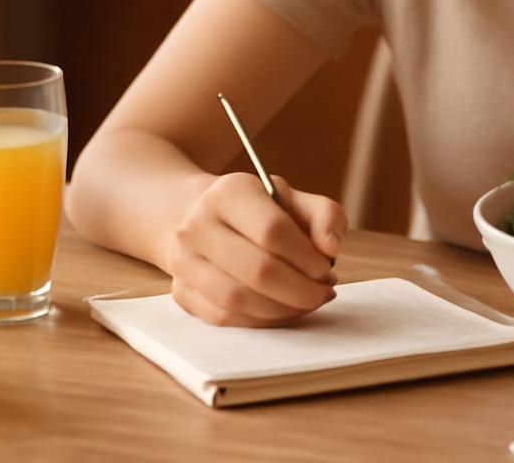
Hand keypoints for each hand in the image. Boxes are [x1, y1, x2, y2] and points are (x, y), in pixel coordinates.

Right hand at [165, 172, 345, 326]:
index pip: (273, 231)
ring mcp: (183, 261)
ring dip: (284, 310)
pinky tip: (282, 309)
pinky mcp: (181, 292)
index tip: (327, 267)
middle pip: (257, 271)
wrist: (197, 215)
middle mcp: (197, 225)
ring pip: (238, 300)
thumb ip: (325, 215)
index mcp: (228, 192)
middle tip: (323, 291)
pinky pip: (225, 318)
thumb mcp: (292, 198)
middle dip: (301, 290)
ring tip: (307, 301)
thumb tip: (332, 248)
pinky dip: (262, 320)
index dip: (307, 257)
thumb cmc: (254, 209)